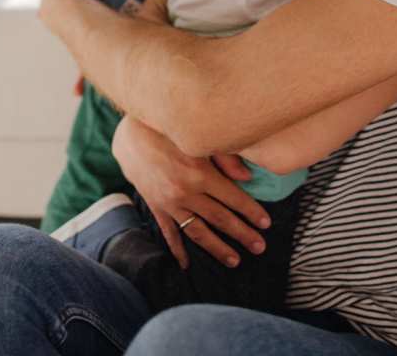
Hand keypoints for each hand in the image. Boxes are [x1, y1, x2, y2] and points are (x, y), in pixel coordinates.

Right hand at [112, 117, 268, 269]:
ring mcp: (169, 203)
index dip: (252, 212)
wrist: (130, 135)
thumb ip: (226, 158)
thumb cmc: (170, 131)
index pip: (233, 199)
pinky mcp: (155, 206)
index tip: (266, 224)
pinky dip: (178, 249)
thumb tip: (248, 178)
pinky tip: (186, 265)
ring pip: (198, 231)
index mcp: (200, 173)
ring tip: (234, 260)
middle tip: (260, 247)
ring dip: (217, 248)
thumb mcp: (199, 139)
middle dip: (242, 234)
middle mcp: (185, 192)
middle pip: (220, 219)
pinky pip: (169, 232)